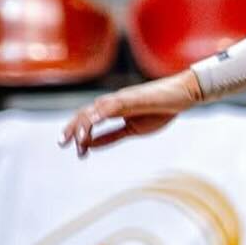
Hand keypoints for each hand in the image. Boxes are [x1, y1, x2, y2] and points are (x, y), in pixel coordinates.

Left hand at [60, 71, 200, 157]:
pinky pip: (108, 108)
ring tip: (77, 143)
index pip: (87, 119)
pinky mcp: (129, 98)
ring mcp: (120, 99)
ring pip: (93, 111)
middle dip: (71, 129)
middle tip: (62, 144)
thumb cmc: (161, 110)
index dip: (77, 132)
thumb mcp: (133, 129)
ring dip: (82, 127)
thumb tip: (92, 145)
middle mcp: (112, 102)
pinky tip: (90, 127)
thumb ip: (112, 136)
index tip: (74, 150)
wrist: (183, 94)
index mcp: (113, 110)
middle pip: (84, 114)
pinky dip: (97, 118)